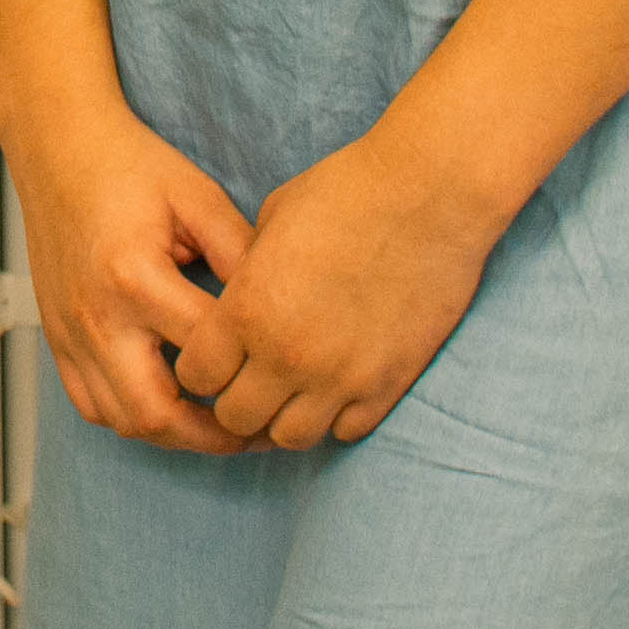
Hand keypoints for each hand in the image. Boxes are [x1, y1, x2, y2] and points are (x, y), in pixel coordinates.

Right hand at [12, 101, 256, 454]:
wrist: (59, 147)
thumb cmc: (130, 165)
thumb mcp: (198, 196)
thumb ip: (241, 251)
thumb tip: (286, 303)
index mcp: (135, 279)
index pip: (206, 353)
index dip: (250, 374)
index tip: (284, 378)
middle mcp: (97, 317)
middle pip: (156, 413)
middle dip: (211, 436)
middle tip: (255, 431)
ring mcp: (69, 333)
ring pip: (120, 420)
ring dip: (172, 433)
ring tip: (217, 424)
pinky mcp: (56, 337)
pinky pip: (91, 405)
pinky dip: (130, 418)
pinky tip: (166, 405)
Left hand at [160, 125, 502, 449]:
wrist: (431, 192)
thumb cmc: (348, 190)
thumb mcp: (272, 222)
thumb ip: (246, 276)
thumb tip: (239, 304)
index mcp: (248, 310)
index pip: (196, 376)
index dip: (201, 367)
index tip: (217, 354)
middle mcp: (287, 356)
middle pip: (235, 418)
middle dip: (236, 398)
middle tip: (252, 376)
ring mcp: (341, 377)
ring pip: (289, 438)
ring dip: (284, 416)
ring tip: (295, 386)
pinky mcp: (388, 385)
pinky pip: (346, 431)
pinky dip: (336, 415)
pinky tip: (339, 383)